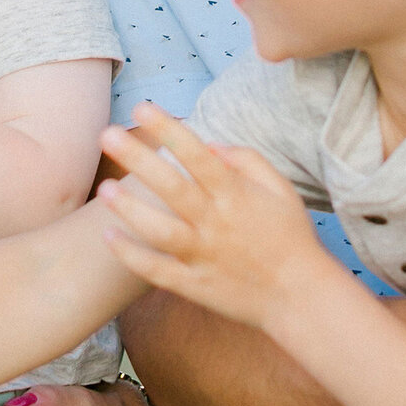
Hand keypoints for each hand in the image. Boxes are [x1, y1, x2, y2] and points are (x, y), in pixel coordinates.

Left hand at [97, 103, 325, 333]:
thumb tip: (208, 144)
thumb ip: (246, 160)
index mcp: (235, 195)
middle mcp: (216, 223)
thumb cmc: (291, 236)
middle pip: (171, 187)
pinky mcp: (196, 286)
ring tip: (103, 189)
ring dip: (130, 210)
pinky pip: (158, 272)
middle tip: (106, 135)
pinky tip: (108, 237)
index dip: (168, 129)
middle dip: (137, 159)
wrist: (302, 297)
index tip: (142, 107)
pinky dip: (132, 257)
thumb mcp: (280, 188)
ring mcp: (204, 257)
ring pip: (160, 232)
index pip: (197, 155)